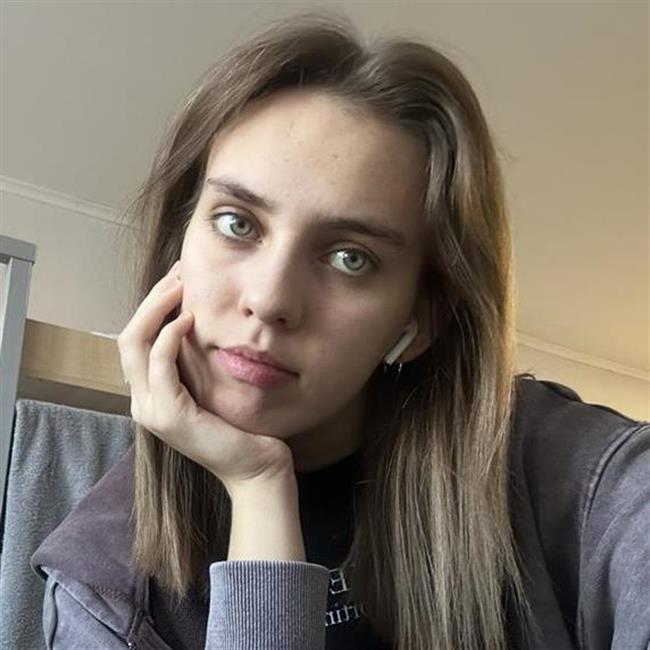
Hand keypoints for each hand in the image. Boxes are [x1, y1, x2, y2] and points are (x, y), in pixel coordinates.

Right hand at [117, 261, 294, 493]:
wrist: (256, 466)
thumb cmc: (240, 425)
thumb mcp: (212, 384)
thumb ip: (197, 360)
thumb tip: (200, 318)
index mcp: (151, 393)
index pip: (136, 340)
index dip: (152, 306)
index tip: (178, 279)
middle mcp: (143, 401)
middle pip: (127, 337)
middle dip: (151, 300)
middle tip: (178, 273)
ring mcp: (151, 410)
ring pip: (133, 344)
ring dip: (156, 308)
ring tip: (181, 285)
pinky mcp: (169, 415)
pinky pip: (159, 365)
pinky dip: (169, 336)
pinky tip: (189, 319)